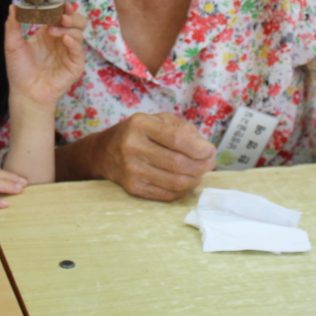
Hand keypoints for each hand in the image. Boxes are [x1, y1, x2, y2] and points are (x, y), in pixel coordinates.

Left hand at [5, 3, 86, 109]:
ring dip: (68, 27)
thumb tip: (12, 6)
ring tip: (54, 30)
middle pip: (76, 21)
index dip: (61, 7)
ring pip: (79, 32)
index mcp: (48, 33)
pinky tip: (65, 38)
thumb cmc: (19, 71)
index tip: (57, 1)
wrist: (24, 93)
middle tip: (61, 14)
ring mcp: (69, 52)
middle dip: (71, 15)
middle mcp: (61, 41)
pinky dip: (73, 42)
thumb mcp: (13, 45)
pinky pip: (79, 50)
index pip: (60, 15)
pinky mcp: (75, 65)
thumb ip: (13, 25)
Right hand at [94, 112, 215, 201]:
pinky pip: (167, 195)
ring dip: (195, 179)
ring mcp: (132, 170)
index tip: (210, 151)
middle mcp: (133, 147)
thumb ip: (182, 128)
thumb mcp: (156, 120)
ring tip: (199, 173)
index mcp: (141, 125)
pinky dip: (183, 190)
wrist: (104, 152)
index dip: (199, 148)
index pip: (177, 139)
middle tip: (209, 164)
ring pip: (176, 182)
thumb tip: (204, 147)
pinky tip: (185, 181)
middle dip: (201, 166)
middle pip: (178, 163)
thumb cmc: (138, 134)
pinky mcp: (133, 188)